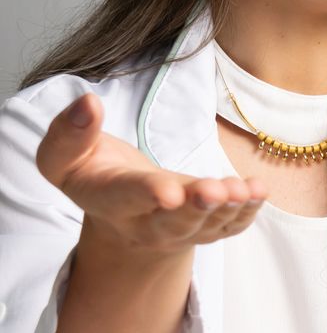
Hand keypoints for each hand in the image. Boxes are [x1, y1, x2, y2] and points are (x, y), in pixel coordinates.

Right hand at [36, 93, 266, 257]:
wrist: (120, 214)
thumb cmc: (90, 174)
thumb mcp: (62, 156)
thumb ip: (69, 133)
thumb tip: (87, 102)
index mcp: (110, 201)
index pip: (128, 197)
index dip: (147, 193)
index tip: (167, 190)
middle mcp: (147, 224)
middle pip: (175, 222)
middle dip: (196, 208)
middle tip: (215, 191)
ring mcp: (181, 231)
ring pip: (207, 225)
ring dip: (229, 208)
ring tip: (246, 189)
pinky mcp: (205, 228)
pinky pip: (229, 226)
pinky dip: (247, 212)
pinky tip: (259, 191)